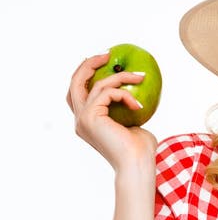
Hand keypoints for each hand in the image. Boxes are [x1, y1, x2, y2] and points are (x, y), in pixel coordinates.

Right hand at [67, 53, 156, 171]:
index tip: (106, 62)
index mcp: (87, 123)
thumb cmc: (141, 150)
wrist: (137, 165)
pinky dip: (124, 95)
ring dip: (120, 76)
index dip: (87, 75)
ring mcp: (82, 119)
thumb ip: (129, 110)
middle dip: (89, 64)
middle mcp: (80, 121)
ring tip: (140, 76)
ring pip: (95, 84)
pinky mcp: (90, 117)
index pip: (78, 94)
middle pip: (75, 83)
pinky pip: (107, 93)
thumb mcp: (135, 125)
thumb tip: (137, 96)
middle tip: (108, 54)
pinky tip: (138, 106)